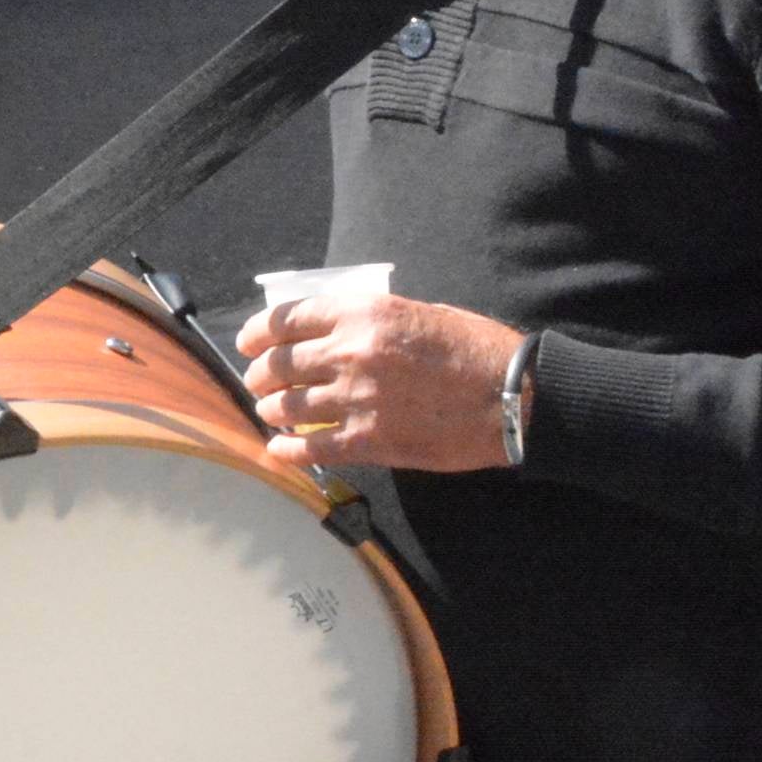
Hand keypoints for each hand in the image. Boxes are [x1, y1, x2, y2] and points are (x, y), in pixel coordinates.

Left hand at [233, 291, 525, 478]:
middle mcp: (351, 352)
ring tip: (271, 412)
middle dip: (261, 375)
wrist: (513, 396)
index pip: (286, 319)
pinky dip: (287, 449)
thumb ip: (370, 321)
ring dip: (272, 410)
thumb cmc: (475, 349)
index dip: (259, 333)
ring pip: (288, 406)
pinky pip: (311, 447)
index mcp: (362, 314)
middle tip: (258, 383)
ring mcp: (356, 398)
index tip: (249, 343)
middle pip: (280, 364)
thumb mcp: (418, 313)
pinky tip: (278, 449)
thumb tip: (331, 332)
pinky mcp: (369, 440)